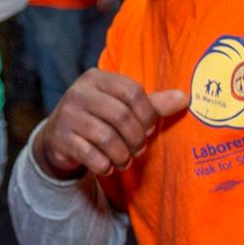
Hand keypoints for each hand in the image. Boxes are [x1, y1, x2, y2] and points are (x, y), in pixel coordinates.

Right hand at [33, 69, 188, 178]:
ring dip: (122, 156)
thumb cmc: (98, 118)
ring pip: (107, 138)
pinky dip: (105, 165)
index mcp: (97, 78)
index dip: (147, 114)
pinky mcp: (59, 138)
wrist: (58, 138)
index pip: (133, 91)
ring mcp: (67, 115)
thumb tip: (185, 98)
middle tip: (139, 149)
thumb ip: (152, 104)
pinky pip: (91, 156)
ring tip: (124, 161)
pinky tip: (107, 166)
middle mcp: (79, 92)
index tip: (149, 129)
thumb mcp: (123, 107)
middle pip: (122, 116)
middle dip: (136, 139)